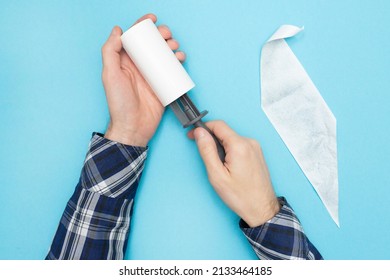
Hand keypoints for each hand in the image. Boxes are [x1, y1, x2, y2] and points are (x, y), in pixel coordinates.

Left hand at [102, 14, 185, 145]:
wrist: (134, 127)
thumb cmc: (119, 104)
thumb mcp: (110, 75)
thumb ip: (110, 51)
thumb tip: (117, 30)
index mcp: (125, 61)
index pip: (135, 38)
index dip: (143, 26)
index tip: (152, 19)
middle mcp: (139, 66)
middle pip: (152, 44)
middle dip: (161, 35)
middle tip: (166, 36)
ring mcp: (152, 75)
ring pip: (164, 54)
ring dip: (171, 46)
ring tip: (174, 48)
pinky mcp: (163, 85)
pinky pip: (173, 70)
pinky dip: (178, 62)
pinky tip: (180, 59)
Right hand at [188, 121, 279, 226]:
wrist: (261, 209)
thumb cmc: (241, 196)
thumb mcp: (217, 174)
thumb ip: (207, 150)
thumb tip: (200, 133)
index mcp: (240, 146)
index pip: (218, 125)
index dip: (203, 128)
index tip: (193, 135)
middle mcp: (250, 143)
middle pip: (224, 132)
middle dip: (211, 139)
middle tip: (203, 154)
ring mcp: (255, 147)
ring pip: (231, 139)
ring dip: (220, 147)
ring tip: (219, 166)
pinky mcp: (257, 153)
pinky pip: (239, 145)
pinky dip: (229, 151)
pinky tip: (228, 167)